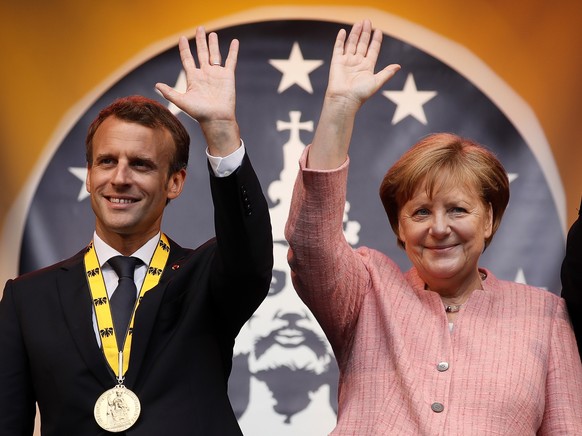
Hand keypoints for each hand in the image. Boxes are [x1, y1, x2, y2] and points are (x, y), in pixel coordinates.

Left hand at [156, 27, 239, 155]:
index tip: (182, 39)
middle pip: (201, 53)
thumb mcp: (182, 102)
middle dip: (200, 41)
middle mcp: (205, 74)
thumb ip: (170, 93)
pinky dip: (233, 51)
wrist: (216, 119)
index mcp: (193, 78)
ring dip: (213, 44)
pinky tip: (234, 41)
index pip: (187, 59)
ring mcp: (216, 74)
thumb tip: (156, 85)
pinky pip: (231, 60)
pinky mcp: (228, 76)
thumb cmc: (200, 113)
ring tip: (212, 34)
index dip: (184, 49)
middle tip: (199, 28)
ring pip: (214, 55)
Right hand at [326, 20, 399, 111]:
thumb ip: (387, 73)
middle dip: (365, 33)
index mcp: (367, 67)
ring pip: (351, 44)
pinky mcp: (337, 62)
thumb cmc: (361, 94)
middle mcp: (357, 63)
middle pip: (362, 44)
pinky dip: (340, 40)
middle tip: (367, 21)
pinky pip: (338, 48)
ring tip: (359, 23)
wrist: (344, 100)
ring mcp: (347, 62)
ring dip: (355, 33)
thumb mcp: (377, 82)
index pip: (373, 50)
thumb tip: (398, 66)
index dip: (376, 40)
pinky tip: (343, 31)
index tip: (378, 31)